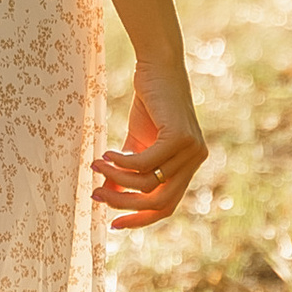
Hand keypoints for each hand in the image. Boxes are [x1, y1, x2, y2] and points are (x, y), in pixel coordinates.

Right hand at [94, 52, 206, 230]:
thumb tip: (106, 196)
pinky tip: (105, 154)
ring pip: (148, 184)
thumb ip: (126, 172)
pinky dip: (121, 163)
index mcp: (187, 167)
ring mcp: (191, 150)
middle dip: (124, 204)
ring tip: (96, 166)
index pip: (166, 207)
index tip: (112, 225)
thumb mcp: (136, 143)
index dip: (139, 220)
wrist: (158, 66)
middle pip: (160, 202)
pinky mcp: (180, 137)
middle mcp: (195, 161)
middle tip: (96, 196)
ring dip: (117, 179)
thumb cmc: (149, 103)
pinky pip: (145, 163)